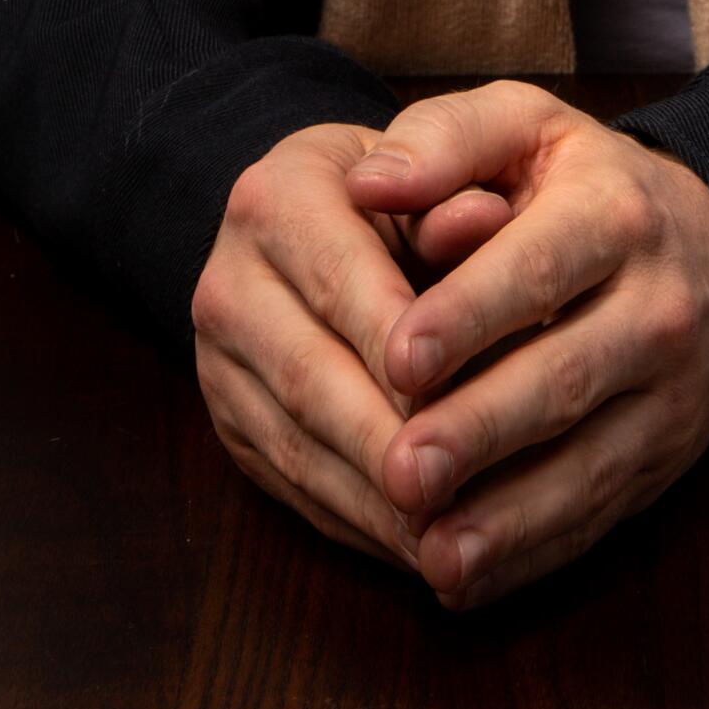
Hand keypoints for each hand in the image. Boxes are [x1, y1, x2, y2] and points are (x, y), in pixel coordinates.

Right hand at [191, 119, 513, 572]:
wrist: (320, 221)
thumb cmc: (403, 192)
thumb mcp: (433, 166)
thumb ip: (459, 190)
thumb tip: (490, 221)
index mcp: (275, 196)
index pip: (340, 279)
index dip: (402, 345)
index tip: (470, 401)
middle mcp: (229, 279)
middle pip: (309, 376)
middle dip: (385, 442)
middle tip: (456, 493)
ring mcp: (218, 361)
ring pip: (297, 444)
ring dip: (374, 500)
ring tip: (447, 537)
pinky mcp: (229, 425)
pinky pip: (293, 484)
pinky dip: (358, 520)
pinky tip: (417, 542)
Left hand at [342, 81, 708, 610]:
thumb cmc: (584, 183)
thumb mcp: (526, 126)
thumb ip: (444, 138)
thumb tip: (367, 179)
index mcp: (615, 213)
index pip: (541, 267)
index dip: (470, 315)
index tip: (396, 358)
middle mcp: (657, 306)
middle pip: (564, 377)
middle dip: (480, 431)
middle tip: (401, 470)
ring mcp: (671, 394)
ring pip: (588, 463)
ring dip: (507, 517)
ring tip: (430, 551)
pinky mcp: (665, 459)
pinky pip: (599, 514)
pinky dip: (533, 551)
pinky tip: (468, 573)